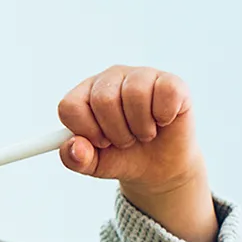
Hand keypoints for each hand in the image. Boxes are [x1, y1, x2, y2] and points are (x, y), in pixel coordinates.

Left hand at [57, 66, 202, 192]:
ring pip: (135, 94)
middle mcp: (110, 78)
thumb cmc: (121, 157)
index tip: (101, 142)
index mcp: (84, 94)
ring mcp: (140, 76)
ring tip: (143, 133)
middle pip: (103, 100)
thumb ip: (75, 158)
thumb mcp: (92, 164)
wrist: (159, 165)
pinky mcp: (170, 81)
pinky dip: (164, 116)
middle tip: (126, 140)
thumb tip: (75, 147)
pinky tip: (162, 121)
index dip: (85, 130)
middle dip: (116, 131)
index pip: (70, 106)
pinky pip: (166, 92)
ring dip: (141, 126)